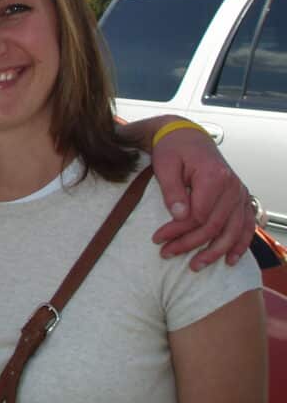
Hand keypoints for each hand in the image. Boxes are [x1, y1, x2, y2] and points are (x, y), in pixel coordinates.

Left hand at [149, 124, 253, 270]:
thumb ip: (173, 191)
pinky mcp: (240, 197)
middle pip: (214, 226)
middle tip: (167, 254)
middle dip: (190, 244)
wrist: (187, 136)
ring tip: (196, 266)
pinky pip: (245, 224)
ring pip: (231, 230)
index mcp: (214, 177)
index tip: (157, 240)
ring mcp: (239, 192)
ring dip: (215, 252)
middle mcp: (232, 186)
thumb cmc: (173, 149)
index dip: (178, 231)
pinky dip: (240, 243)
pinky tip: (230, 259)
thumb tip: (180, 217)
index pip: (198, 215)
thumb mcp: (165, 165)